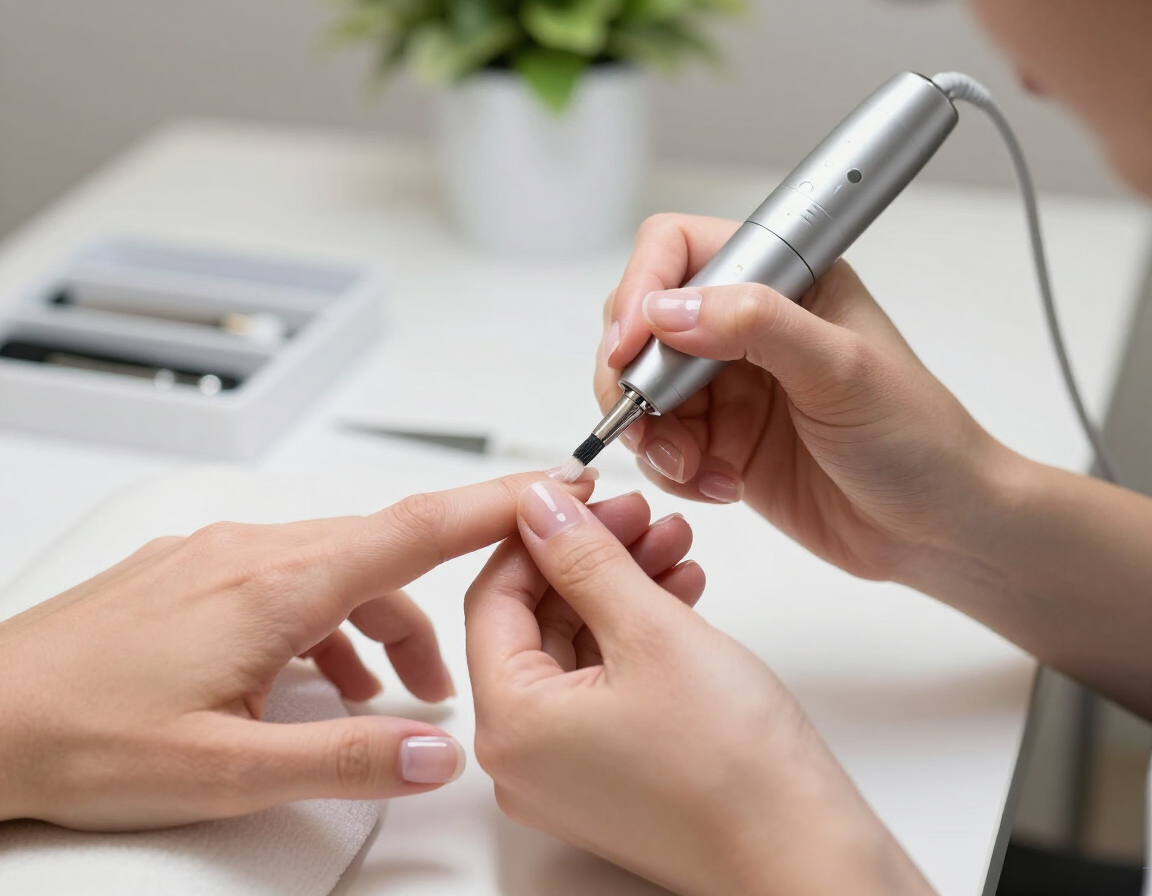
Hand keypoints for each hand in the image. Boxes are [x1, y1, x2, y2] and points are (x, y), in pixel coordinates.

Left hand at [0, 471, 592, 830]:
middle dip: (434, 607)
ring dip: (376, 622)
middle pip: (384, 553)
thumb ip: (344, 761)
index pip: (417, 526)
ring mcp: (217, 556)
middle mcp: (252, 551)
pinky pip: (288, 578)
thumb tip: (439, 755)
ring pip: (335, 568)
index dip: (498, 503)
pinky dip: (324, 621)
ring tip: (382, 697)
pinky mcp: (192, 572)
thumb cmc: (79, 736)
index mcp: (277, 585)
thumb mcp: (226, 772)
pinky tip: (310, 681)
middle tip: (458, 670)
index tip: (558, 484)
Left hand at [466, 479, 932, 895]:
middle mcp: (523, 757)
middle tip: (640, 514)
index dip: (539, 533)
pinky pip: (603, 682)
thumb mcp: (652, 631)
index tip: (579, 492)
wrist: (805, 858)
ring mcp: (564, 771)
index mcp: (511, 725)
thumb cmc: (736, 772)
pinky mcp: (607, 773)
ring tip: (673, 545)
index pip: (494, 597)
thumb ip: (585, 557)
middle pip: (535, 620)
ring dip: (622, 587)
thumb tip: (541, 506)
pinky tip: (678, 591)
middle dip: (591, 556)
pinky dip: (636, 633)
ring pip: (575, 646)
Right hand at [595, 214, 1013, 580]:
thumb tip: (668, 310)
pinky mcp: (720, 441)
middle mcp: (747, 326)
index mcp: (783, 280)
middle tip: (652, 421)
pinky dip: (672, 469)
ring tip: (695, 467)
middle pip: (642, 322)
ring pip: (641, 389)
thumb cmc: (917, 438)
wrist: (935, 528)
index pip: (679, 250)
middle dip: (636, 376)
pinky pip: (659, 445)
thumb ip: (756, 327)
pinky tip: (721, 485)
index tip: (631, 347)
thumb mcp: (844, 370)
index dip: (641, 290)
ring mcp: (730, 385)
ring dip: (652, 433)